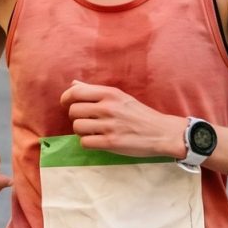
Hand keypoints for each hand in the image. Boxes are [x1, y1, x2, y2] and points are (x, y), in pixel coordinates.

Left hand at [61, 81, 187, 158]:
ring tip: (92, 131)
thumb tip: (73, 84)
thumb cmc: (139, 114)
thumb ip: (95, 91)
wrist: (161, 132)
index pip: (76, 92)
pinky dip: (88, 143)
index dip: (66, 99)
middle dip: (76, 117)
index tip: (67, 104)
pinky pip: (85, 143)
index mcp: (110, 94)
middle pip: (74, 111)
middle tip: (86, 120)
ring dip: (81, 131)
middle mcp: (108, 107)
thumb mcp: (120, 97)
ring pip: (77, 127)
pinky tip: (97, 141)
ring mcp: (109, 126)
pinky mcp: (111, 143)